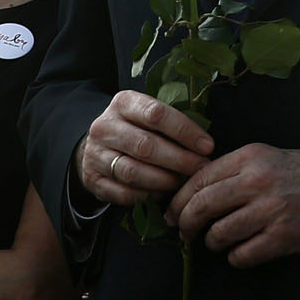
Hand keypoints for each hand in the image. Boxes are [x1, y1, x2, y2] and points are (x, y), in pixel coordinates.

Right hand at [79, 89, 213, 207]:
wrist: (96, 145)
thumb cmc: (135, 128)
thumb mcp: (147, 115)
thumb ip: (171, 124)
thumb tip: (205, 146)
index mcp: (123, 103)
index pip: (156, 114)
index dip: (185, 131)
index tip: (208, 146)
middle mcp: (105, 126)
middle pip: (145, 145)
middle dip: (179, 159)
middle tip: (201, 168)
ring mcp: (95, 154)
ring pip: (132, 171)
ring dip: (163, 180)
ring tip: (182, 183)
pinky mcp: (92, 179)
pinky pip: (122, 193)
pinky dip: (145, 196)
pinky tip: (161, 194)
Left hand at [168, 145, 299, 266]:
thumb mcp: (271, 156)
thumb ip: (237, 168)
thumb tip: (197, 188)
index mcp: (252, 156)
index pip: (201, 177)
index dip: (180, 197)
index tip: (172, 210)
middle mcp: (258, 181)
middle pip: (203, 205)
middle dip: (185, 222)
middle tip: (183, 231)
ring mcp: (270, 211)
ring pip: (219, 233)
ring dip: (211, 242)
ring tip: (216, 241)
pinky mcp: (283, 238)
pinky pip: (242, 255)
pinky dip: (235, 257)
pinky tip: (240, 252)